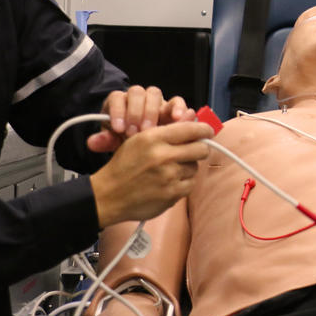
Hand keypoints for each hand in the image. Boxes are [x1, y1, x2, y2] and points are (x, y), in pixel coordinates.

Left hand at [88, 86, 194, 152]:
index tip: (119, 129)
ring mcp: (156, 101)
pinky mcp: (173, 107)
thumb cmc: (127, 138)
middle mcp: (138, 98)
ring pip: (155, 94)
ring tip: (153, 129)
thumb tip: (92, 142)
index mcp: (120, 102)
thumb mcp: (115, 141)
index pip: (117, 97)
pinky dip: (178, 108)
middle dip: (135, 112)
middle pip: (137, 92)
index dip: (118, 111)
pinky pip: (177, 101)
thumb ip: (105, 141)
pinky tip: (178, 120)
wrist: (144, 143)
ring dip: (153, 110)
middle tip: (135, 131)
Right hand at [89, 121, 210, 227]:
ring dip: (188, 167)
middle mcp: (163, 155)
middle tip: (193, 151)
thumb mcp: (139, 139)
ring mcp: (169, 176)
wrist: (108, 195)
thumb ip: (167, 131)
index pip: (192, 129)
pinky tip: (170, 182)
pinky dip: (184, 183)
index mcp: (154, 137)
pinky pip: (190, 184)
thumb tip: (193, 120)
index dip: (204, 129)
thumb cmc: (124, 165)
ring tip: (171, 170)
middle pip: (201, 148)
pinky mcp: (172, 194)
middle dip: (199, 149)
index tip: (208, 131)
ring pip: (195, 167)